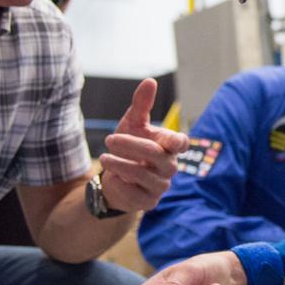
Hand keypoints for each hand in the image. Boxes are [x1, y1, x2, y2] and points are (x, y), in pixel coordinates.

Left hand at [98, 78, 189, 212]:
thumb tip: (150, 81)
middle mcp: (169, 166)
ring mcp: (160, 185)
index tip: (171, 141)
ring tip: (103, 158)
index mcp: (168, 146)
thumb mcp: (132, 124)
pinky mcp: (148, 202)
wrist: (115, 179)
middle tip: (109, 139)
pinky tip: (113, 179)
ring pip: (143, 175)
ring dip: (120, 165)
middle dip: (130, 145)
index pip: (180, 143)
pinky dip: (121, 185)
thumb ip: (141, 105)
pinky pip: (136, 194)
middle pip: (156, 155)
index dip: (178, 142)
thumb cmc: (128, 148)